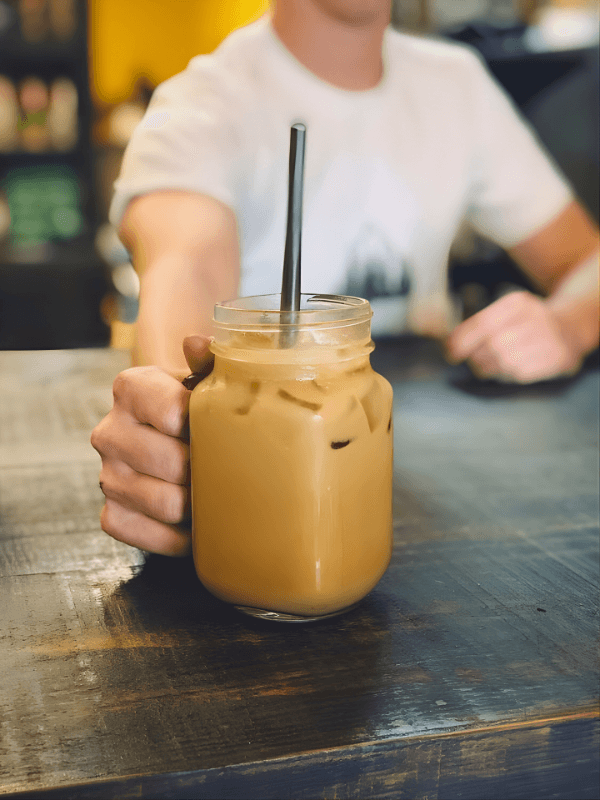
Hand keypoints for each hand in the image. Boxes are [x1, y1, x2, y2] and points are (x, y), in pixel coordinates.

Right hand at [91, 335, 212, 555]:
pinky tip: (196, 524)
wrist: (177, 433)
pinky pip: (142, 534)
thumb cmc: (201, 404)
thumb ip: (211, 358)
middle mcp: (109, 430)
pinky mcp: (112, 512)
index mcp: (131, 387)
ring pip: (161, 502)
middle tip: (233, 468)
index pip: (172, 413)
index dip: (208, 427)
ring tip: (218, 494)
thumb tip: (197, 344)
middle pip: (171, 463)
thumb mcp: (209, 376)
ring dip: (197, 504)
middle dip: (208, 470)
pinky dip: (176, 536)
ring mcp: (107, 474)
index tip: (228, 430)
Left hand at [445, 291, 582, 383]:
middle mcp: (535, 318)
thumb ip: (479, 324)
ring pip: (506, 362)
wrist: (569, 327)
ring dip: (491, 368)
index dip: (463, 340)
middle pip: (494, 345)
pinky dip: (509, 374)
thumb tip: (449, 343)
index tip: (450, 352)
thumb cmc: (527, 322)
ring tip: (488, 365)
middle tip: (472, 360)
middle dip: (476, 357)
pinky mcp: (556, 358)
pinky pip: (521, 373)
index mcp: (518, 303)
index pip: (484, 323)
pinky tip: (509, 367)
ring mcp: (548, 339)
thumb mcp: (506, 312)